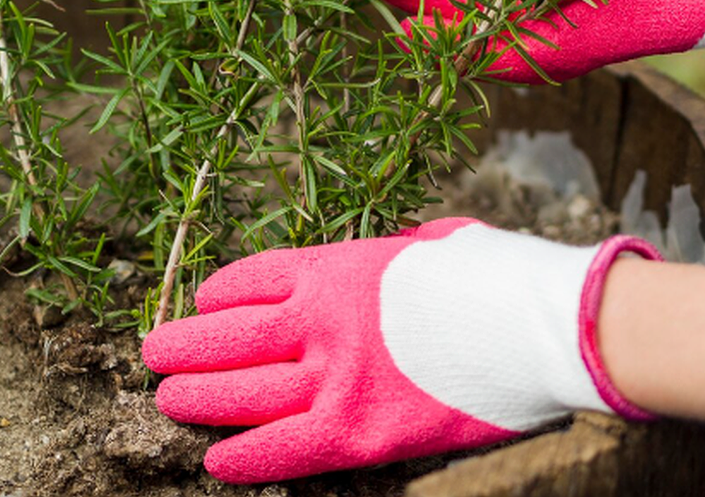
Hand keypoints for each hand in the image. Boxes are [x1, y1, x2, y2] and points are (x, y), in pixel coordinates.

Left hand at [142, 217, 661, 482]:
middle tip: (156, 354)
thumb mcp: (436, 244)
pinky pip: (282, 450)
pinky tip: (218, 459)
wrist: (547, 326)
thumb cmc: (503, 276)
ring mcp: (337, 380)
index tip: (204, 303)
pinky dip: (244, 455)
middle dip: (184, 346)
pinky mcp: (361, 433)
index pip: (252, 280)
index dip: (218, 294)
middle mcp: (324, 323)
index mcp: (341, 267)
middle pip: (229, 338)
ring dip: (197, 397)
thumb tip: (390, 262)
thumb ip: (393, 257)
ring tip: (170, 399)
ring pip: (241, 394)